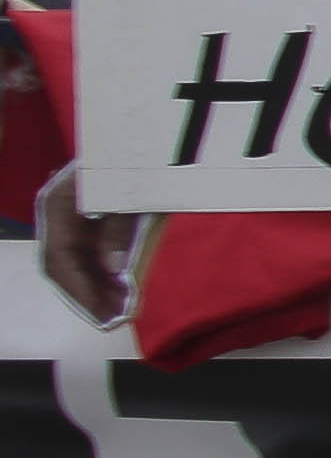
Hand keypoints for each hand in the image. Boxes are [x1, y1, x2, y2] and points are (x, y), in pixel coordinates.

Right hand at [36, 170, 136, 325]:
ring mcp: (68, 217)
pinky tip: (120, 291)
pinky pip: (85, 253)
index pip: (59, 258)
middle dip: (86, 295)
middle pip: (62, 265)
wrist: (146, 137)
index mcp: (59, 203)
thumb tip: (112, 269)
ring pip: (72, 263)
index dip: (81, 291)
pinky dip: (101, 274)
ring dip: (93, 288)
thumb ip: (119, 229)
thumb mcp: (133, 194)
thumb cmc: (139, 159)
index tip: (104, 315)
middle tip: (114, 320)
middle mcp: (56, 213)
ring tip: (119, 312)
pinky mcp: (84, 220)